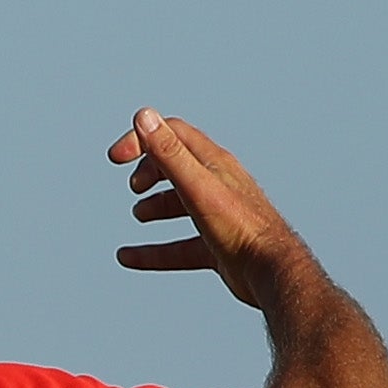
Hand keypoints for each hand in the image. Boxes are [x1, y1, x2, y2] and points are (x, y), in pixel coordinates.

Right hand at [107, 110, 309, 309]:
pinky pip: (178, 247)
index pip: (173, 134)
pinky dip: (151, 252)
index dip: (142, 139)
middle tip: (134, 186)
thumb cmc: (239, 226)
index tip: (116, 158)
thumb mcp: (197, 186)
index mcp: (214, 164)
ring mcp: (218, 217)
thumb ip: (169, 152)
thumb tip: (144, 116)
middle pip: (178, 166)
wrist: (271, 271)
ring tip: (138, 215)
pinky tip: (128, 258)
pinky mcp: (217, 247)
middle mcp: (218, 186)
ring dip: (154, 206)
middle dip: (149, 170)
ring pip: (180, 205)